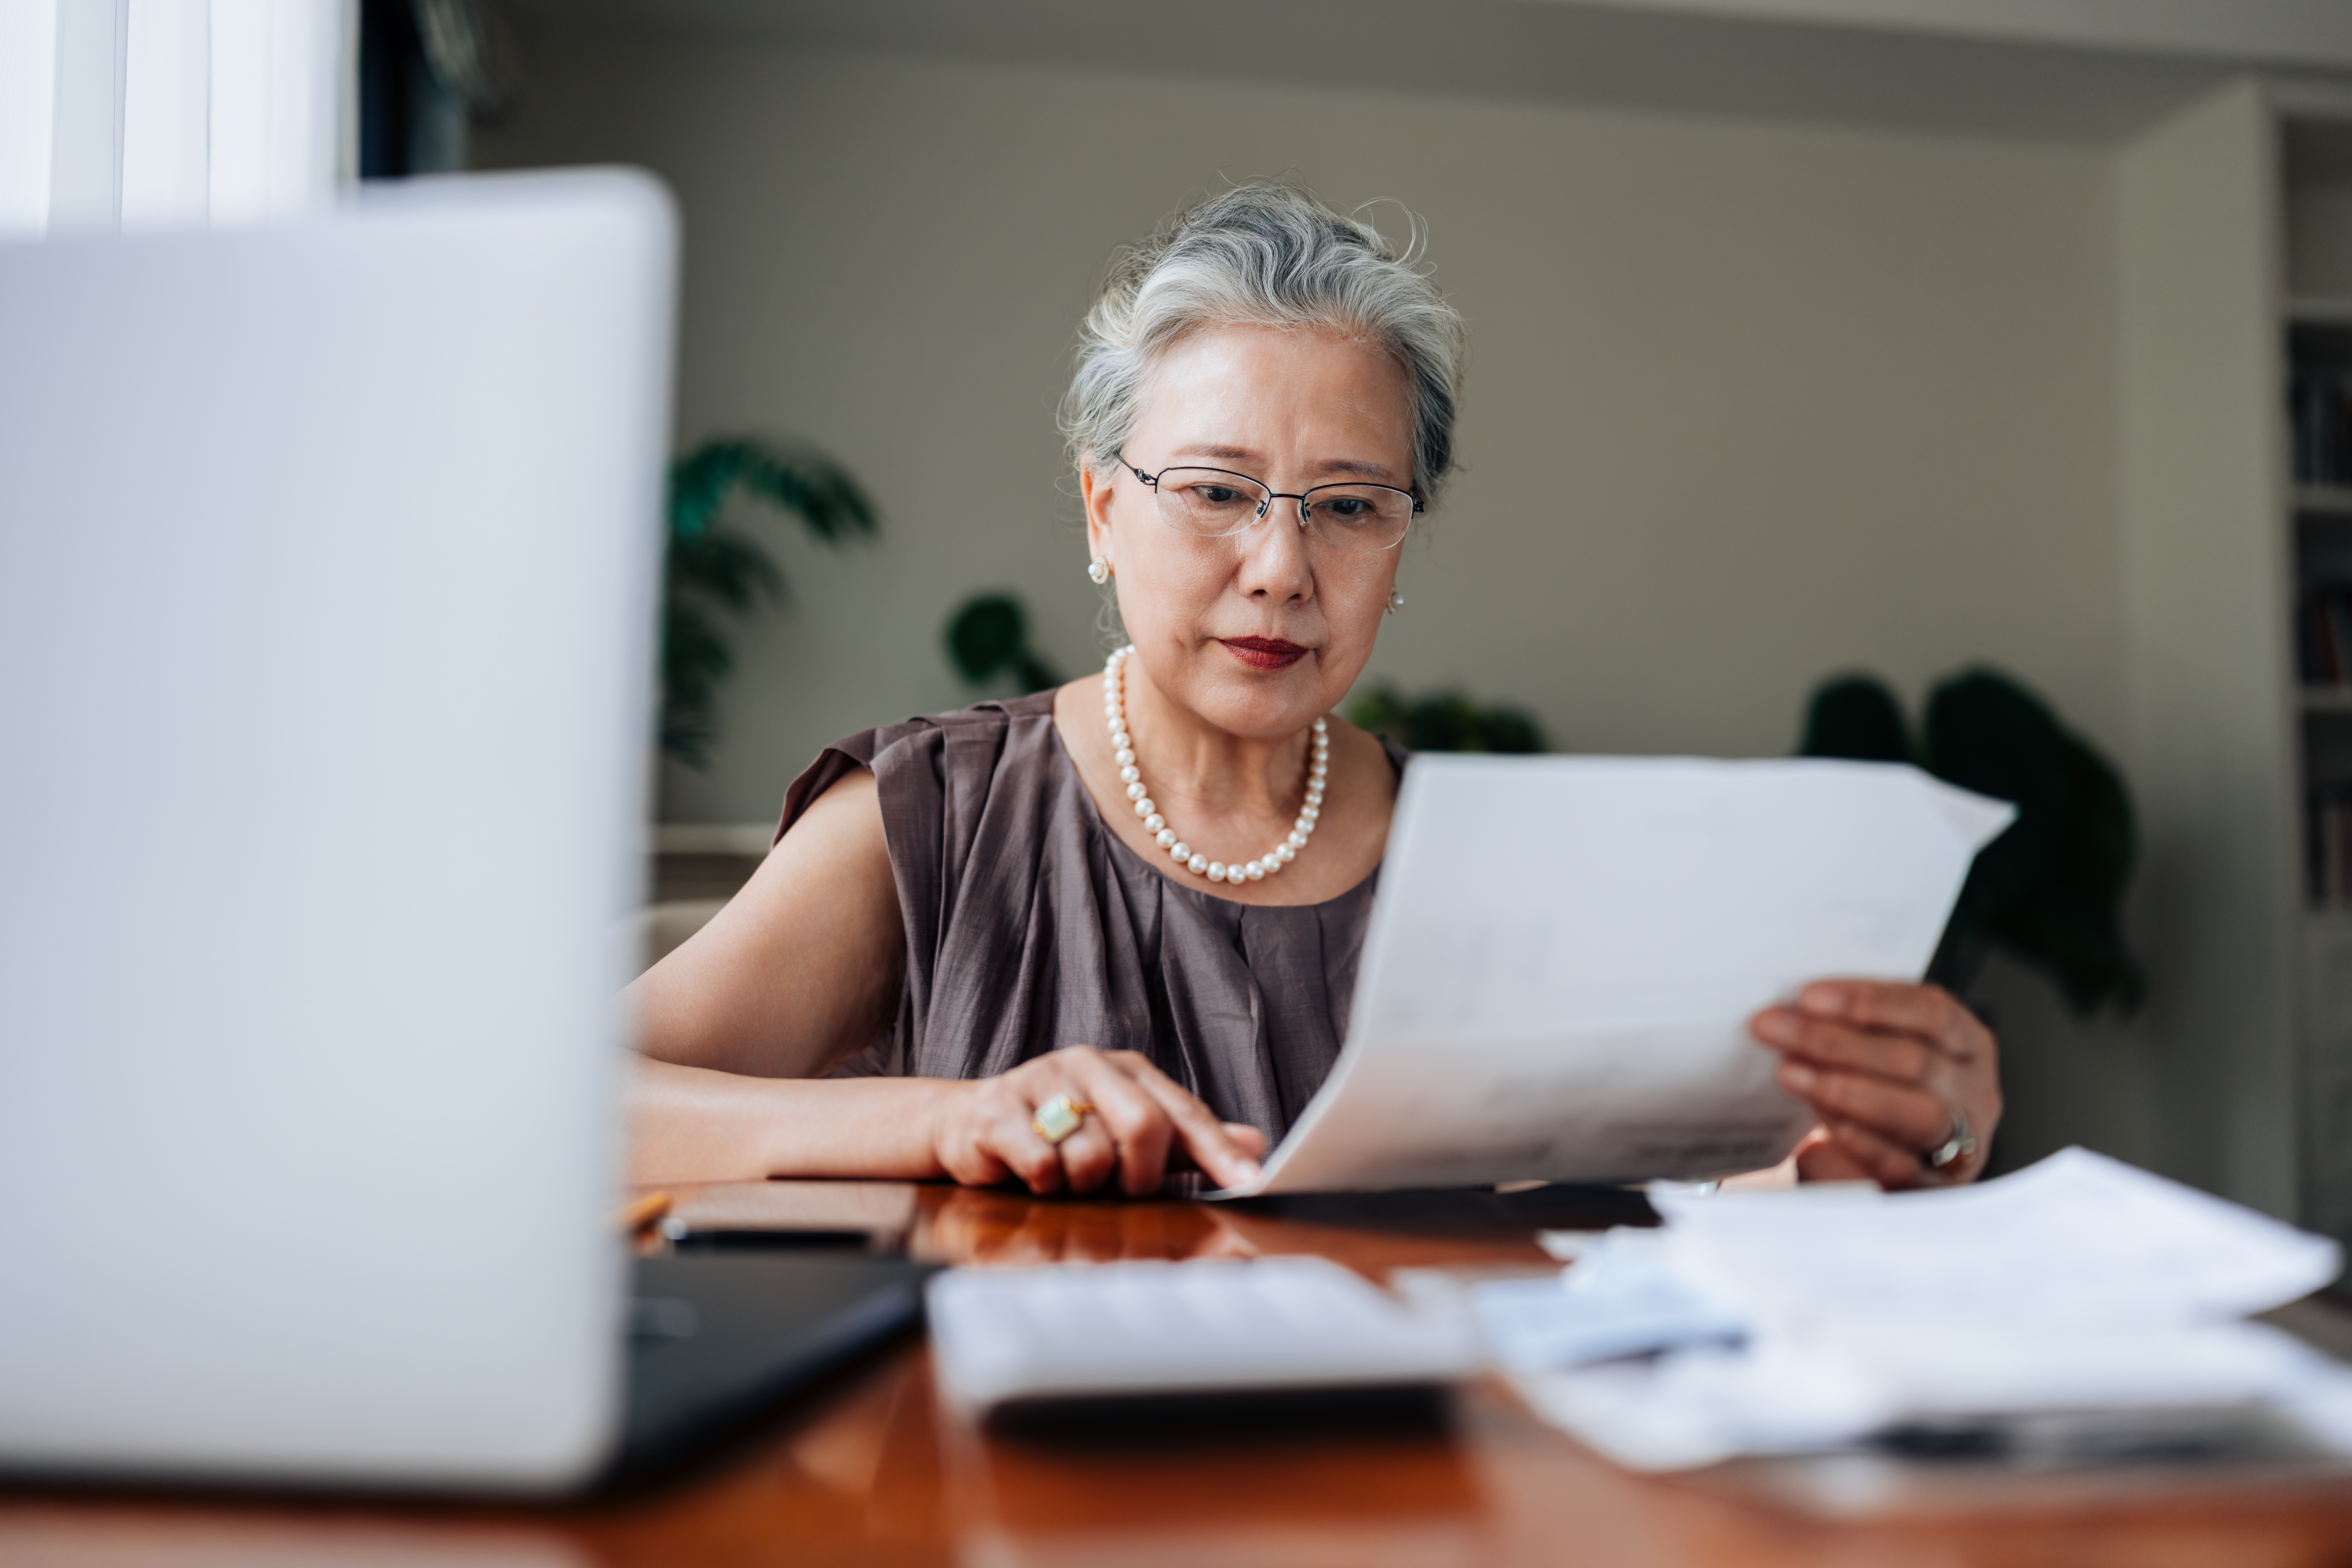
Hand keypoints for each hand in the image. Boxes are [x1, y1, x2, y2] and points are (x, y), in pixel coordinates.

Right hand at [930, 1046, 1266, 1196]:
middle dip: (1136, 1174)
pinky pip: (1043, 1163)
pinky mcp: (997, 1108)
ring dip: (1083, 1183)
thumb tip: (1256, 1143)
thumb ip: (1186, 1141)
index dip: (1218, 1148)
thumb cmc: (1060, 1134)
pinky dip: (1044, 1181)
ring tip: (1064, 1173)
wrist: (971, 1125)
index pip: (1184, 1111)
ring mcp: (1038, 1080)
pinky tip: (1033, 1172)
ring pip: (1091, 1154)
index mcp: (1126, 1069)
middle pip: (1144, 1125)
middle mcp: (1087, 1063)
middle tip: (1117, 1186)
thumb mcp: (1127, 1135)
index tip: (1251, 1180)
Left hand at [1748, 980, 2000, 1188]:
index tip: (1807, 996)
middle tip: (1772, 1028)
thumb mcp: (1870, 1052)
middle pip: (1914, 1059)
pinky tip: (1816, 1123)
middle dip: (1834, 1042)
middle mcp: (1975, 1093)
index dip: (1869, 1001)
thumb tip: (1795, 1011)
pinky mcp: (1938, 1189)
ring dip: (1844, 1089)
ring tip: (1788, 1073)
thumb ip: (1850, 1028)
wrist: (1869, 1172)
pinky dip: (1857, 1139)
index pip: (1931, 1011)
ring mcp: (1964, 1144)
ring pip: (1918, 1112)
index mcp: (1967, 1044)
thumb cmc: (1871, 1095)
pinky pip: (1902, 1164)